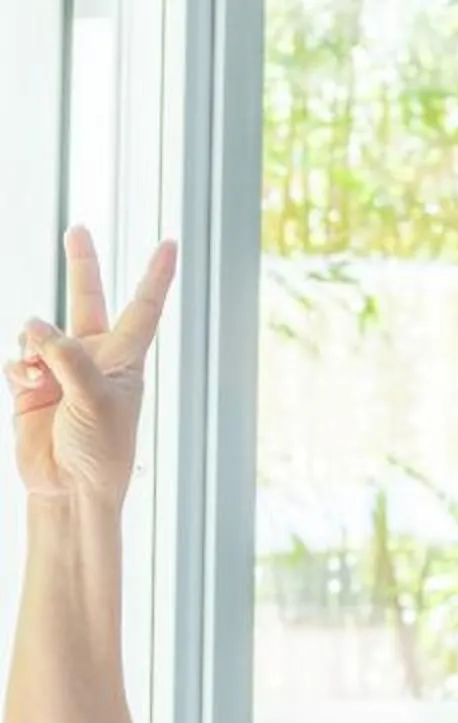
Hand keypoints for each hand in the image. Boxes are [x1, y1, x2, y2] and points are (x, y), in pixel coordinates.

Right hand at [12, 230, 176, 506]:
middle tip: (79, 228)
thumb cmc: (100, 450)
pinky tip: (27, 388)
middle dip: (82, 265)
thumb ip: (66, 356)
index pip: (143, 308)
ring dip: (33, 347)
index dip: (155, 275)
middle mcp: (93, 358)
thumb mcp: (94, 398)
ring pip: (36, 332)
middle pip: (86, 300)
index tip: (171, 244)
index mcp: (125, 360)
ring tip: (43, 380)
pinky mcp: (30, 384)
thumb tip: (35, 324)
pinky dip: (18, 368)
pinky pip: (16, 358)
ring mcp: (59, 370)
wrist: (70, 488)